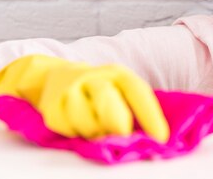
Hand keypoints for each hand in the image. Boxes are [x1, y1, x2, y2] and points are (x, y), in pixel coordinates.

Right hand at [0, 55, 169, 141]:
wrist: (56, 77)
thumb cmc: (100, 88)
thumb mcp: (121, 89)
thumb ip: (136, 107)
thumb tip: (154, 135)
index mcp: (118, 74)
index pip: (137, 91)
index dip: (150, 115)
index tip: (161, 138)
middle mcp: (94, 78)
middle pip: (107, 101)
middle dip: (118, 123)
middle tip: (123, 136)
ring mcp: (70, 91)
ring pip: (87, 122)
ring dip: (97, 132)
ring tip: (98, 128)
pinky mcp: (51, 108)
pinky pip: (69, 130)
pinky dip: (78, 134)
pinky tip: (79, 126)